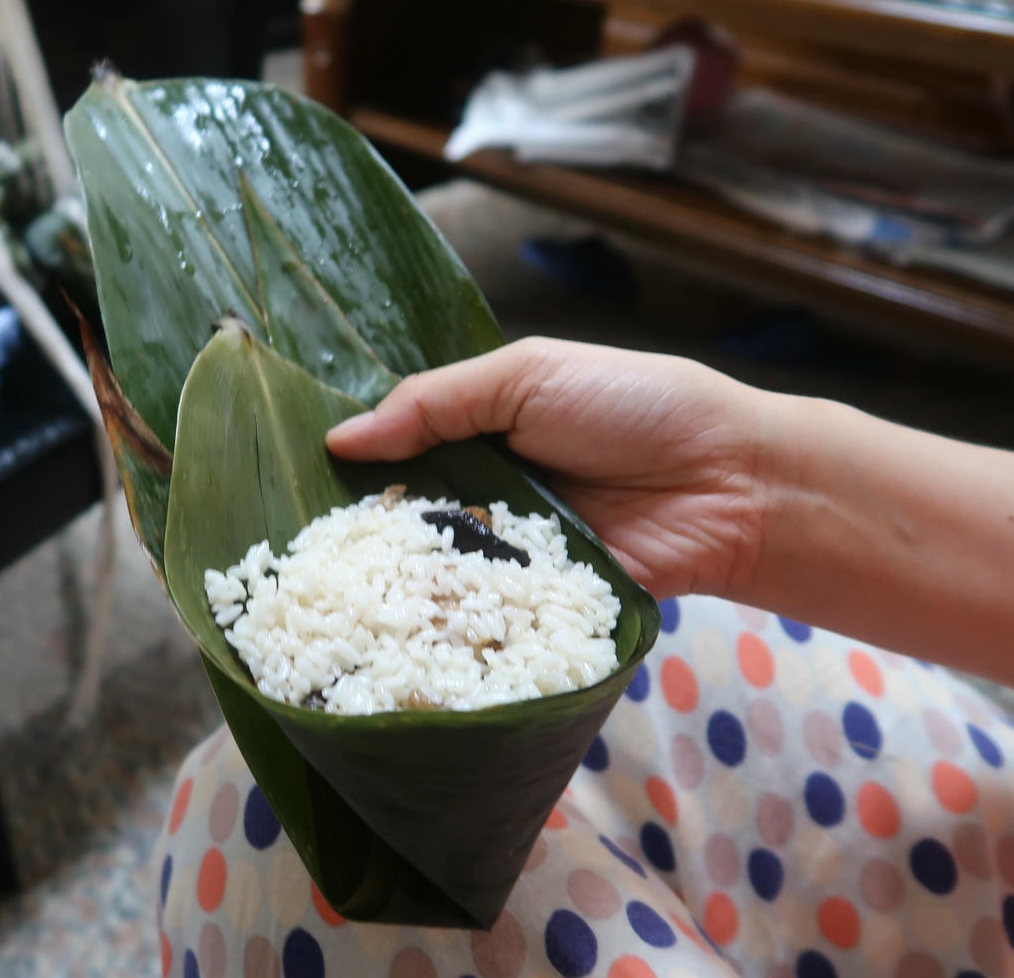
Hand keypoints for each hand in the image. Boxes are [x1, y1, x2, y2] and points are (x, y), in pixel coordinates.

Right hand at [326, 337, 772, 599]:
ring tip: (323, 601)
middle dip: (356, 537)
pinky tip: (390, 636)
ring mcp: (508, 558)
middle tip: (292, 557)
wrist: (731, 483)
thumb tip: (339, 437)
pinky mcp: (535, 611)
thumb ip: (434, 403)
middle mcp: (483, 498)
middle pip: (402, 522)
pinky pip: (480, 620)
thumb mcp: (527, 376)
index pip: (392, 453)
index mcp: (476, 434)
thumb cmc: (635, 407)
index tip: (283, 485)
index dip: (344, 469)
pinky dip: (446, 625)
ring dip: (394, 587)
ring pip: (433, 577)